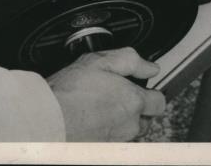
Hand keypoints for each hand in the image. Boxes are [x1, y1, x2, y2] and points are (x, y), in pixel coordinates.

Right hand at [47, 47, 164, 141]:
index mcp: (133, 101)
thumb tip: (150, 66)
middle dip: (137, 107)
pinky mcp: (105, 150)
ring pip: (130, 130)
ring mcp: (118, 140)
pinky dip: (108, 130)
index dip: (151, 91)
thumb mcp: (100, 61)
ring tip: (101, 106)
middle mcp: (130, 124)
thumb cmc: (70, 91)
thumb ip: (131, 60)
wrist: (50, 119)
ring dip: (122, 119)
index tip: (141, 86)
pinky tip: (93, 119)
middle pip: (146, 119)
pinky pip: (115, 139)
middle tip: (117, 94)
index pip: (160, 102)